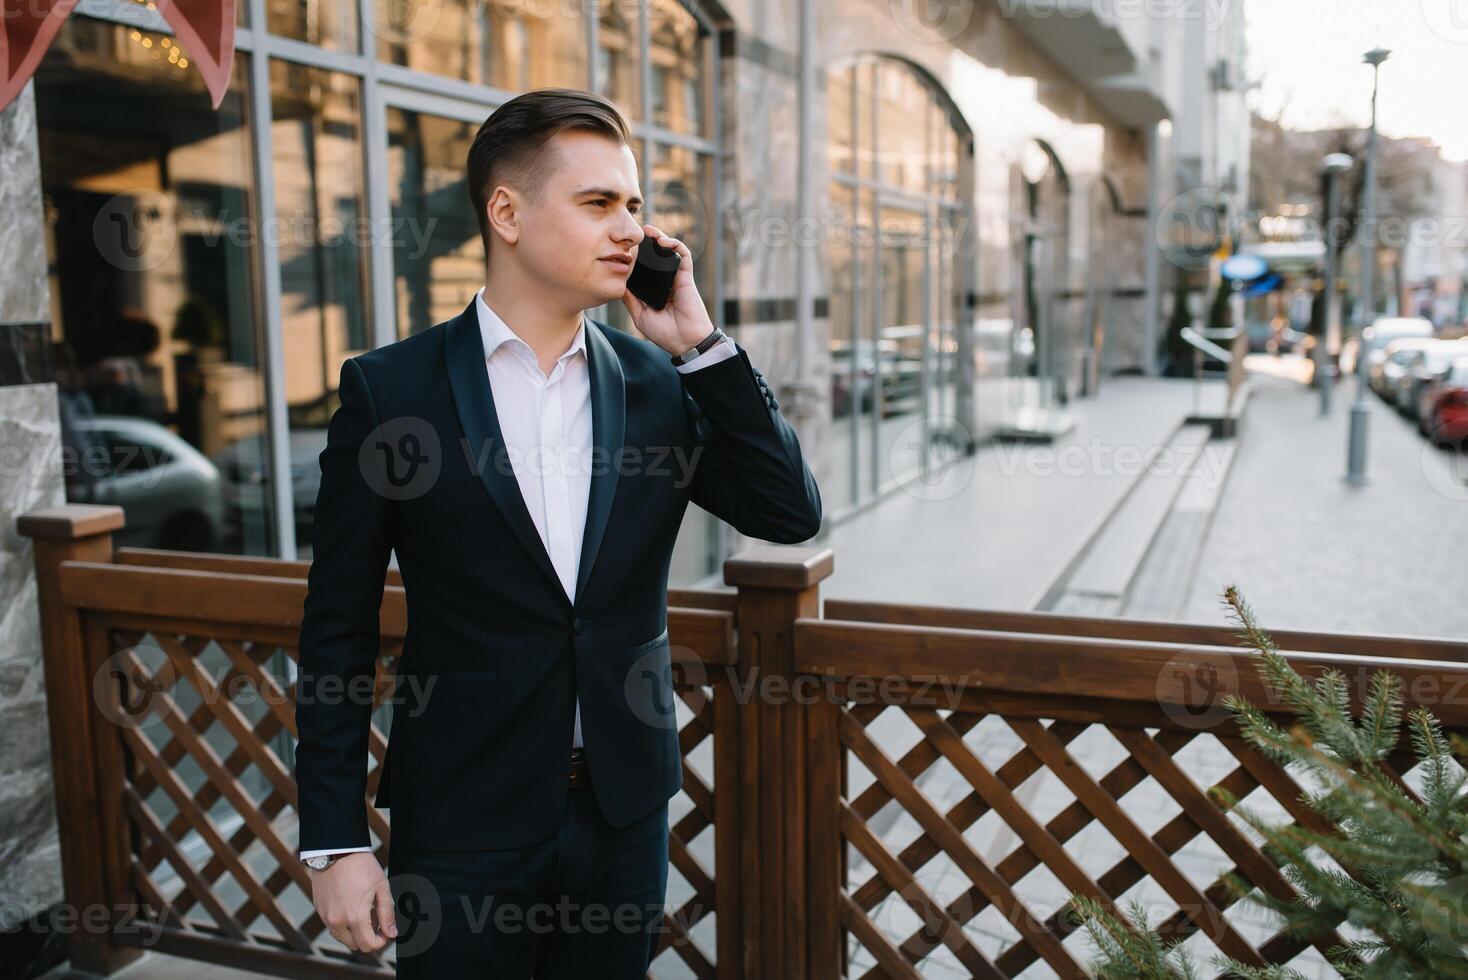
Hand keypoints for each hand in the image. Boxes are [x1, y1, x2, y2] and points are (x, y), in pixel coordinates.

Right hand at [309, 852, 396, 952]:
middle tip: (377, 922)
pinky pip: (333, 927)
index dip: (381, 941)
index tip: (386, 931)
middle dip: (368, 938)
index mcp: (355, 917)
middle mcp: (338, 921)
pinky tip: (352, 908)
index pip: (368, 945)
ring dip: (355, 933)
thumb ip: (387, 914)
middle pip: (355, 945)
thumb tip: (392, 934)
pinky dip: (344, 924)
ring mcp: (326, 917)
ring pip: (343, 938)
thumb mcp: (381, 888)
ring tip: (365, 914)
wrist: (336, 851)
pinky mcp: (320, 910)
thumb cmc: (362, 867)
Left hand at [621, 224, 715, 354]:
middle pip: (655, 256)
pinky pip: (683, 255)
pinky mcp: (686, 276)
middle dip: (647, 242)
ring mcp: (675, 278)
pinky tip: (663, 241)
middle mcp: (664, 281)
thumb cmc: (664, 333)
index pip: (643, 268)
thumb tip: (617, 282)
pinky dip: (675, 244)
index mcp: (653, 290)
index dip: (635, 256)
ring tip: (649, 230)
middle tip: (635, 232)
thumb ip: (629, 298)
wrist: (684, 341)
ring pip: (669, 251)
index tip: (623, 247)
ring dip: (660, 237)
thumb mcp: (639, 315)